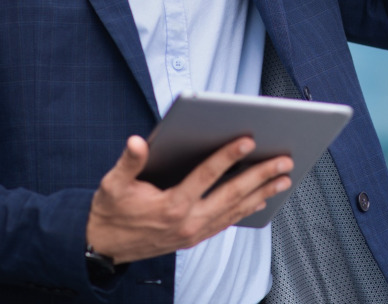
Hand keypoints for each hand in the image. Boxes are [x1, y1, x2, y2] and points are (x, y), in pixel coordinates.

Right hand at [85, 135, 291, 264]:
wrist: (103, 248)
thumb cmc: (110, 211)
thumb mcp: (113, 184)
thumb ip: (128, 162)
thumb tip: (137, 141)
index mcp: (171, 205)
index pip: (206, 176)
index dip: (227, 156)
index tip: (248, 140)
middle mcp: (188, 221)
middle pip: (231, 195)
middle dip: (261, 176)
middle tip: (284, 160)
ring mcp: (194, 232)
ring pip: (235, 210)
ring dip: (262, 193)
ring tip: (284, 179)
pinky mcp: (195, 237)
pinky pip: (227, 222)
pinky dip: (247, 209)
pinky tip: (262, 199)